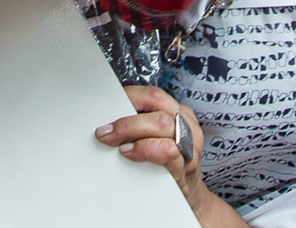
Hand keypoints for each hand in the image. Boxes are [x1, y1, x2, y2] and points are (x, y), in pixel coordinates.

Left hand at [96, 85, 214, 212]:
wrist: (189, 199)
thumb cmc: (168, 166)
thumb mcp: (159, 138)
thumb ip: (142, 124)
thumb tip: (109, 118)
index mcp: (178, 114)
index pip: (153, 95)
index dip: (128, 98)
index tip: (108, 108)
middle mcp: (186, 126)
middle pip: (156, 105)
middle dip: (127, 118)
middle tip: (106, 131)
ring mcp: (188, 146)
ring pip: (162, 123)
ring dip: (133, 129)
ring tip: (117, 143)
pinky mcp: (184, 168)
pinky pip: (168, 150)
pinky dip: (145, 149)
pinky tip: (130, 154)